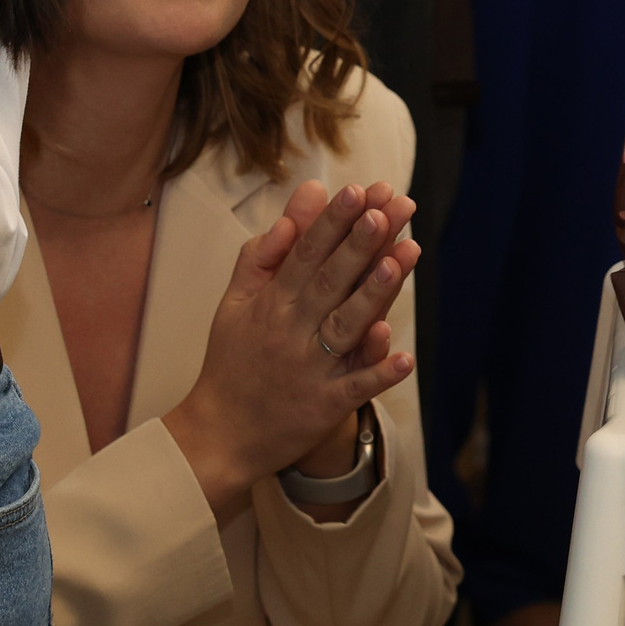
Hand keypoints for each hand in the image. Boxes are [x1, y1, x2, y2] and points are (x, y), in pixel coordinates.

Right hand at [163, 179, 419, 514]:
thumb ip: (264, 254)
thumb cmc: (232, 360)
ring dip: (374, 294)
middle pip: (330, 281)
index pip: (305, 254)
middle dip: (359, 244)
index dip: (331, 222)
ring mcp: (310, 370)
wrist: (218, 436)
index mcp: (271, 304)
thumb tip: (296, 208)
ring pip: (346, 327)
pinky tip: (406, 356)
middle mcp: (291, 332)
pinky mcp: (324, 406)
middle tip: (387, 209)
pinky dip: (380, 373)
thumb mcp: (236, 303)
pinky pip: (355, 388)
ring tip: (400, 260)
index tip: (356, 189)